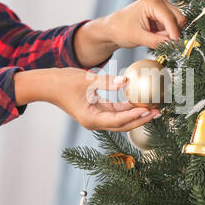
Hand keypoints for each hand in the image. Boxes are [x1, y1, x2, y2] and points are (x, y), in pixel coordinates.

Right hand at [14, 68, 160, 130]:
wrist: (47, 85)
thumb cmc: (63, 82)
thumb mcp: (86, 80)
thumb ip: (108, 82)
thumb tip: (127, 81)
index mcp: (91, 118)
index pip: (118, 120)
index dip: (135, 116)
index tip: (149, 110)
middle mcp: (95, 121)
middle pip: (123, 125)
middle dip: (141, 119)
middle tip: (158, 112)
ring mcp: (95, 117)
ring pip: (120, 120)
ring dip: (136, 115)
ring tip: (153, 108)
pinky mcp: (96, 111)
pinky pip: (115, 112)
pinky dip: (127, 108)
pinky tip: (139, 102)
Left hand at [105, 0, 187, 48]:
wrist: (114, 28)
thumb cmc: (121, 29)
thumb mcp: (137, 37)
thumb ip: (155, 41)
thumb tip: (172, 44)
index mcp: (152, 2)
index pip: (169, 18)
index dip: (174, 32)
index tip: (176, 45)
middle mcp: (160, 2)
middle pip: (178, 18)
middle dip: (172, 33)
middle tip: (159, 41)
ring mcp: (162, 8)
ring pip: (177, 24)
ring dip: (169, 34)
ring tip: (152, 37)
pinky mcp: (163, 16)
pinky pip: (172, 28)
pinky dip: (166, 35)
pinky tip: (154, 35)